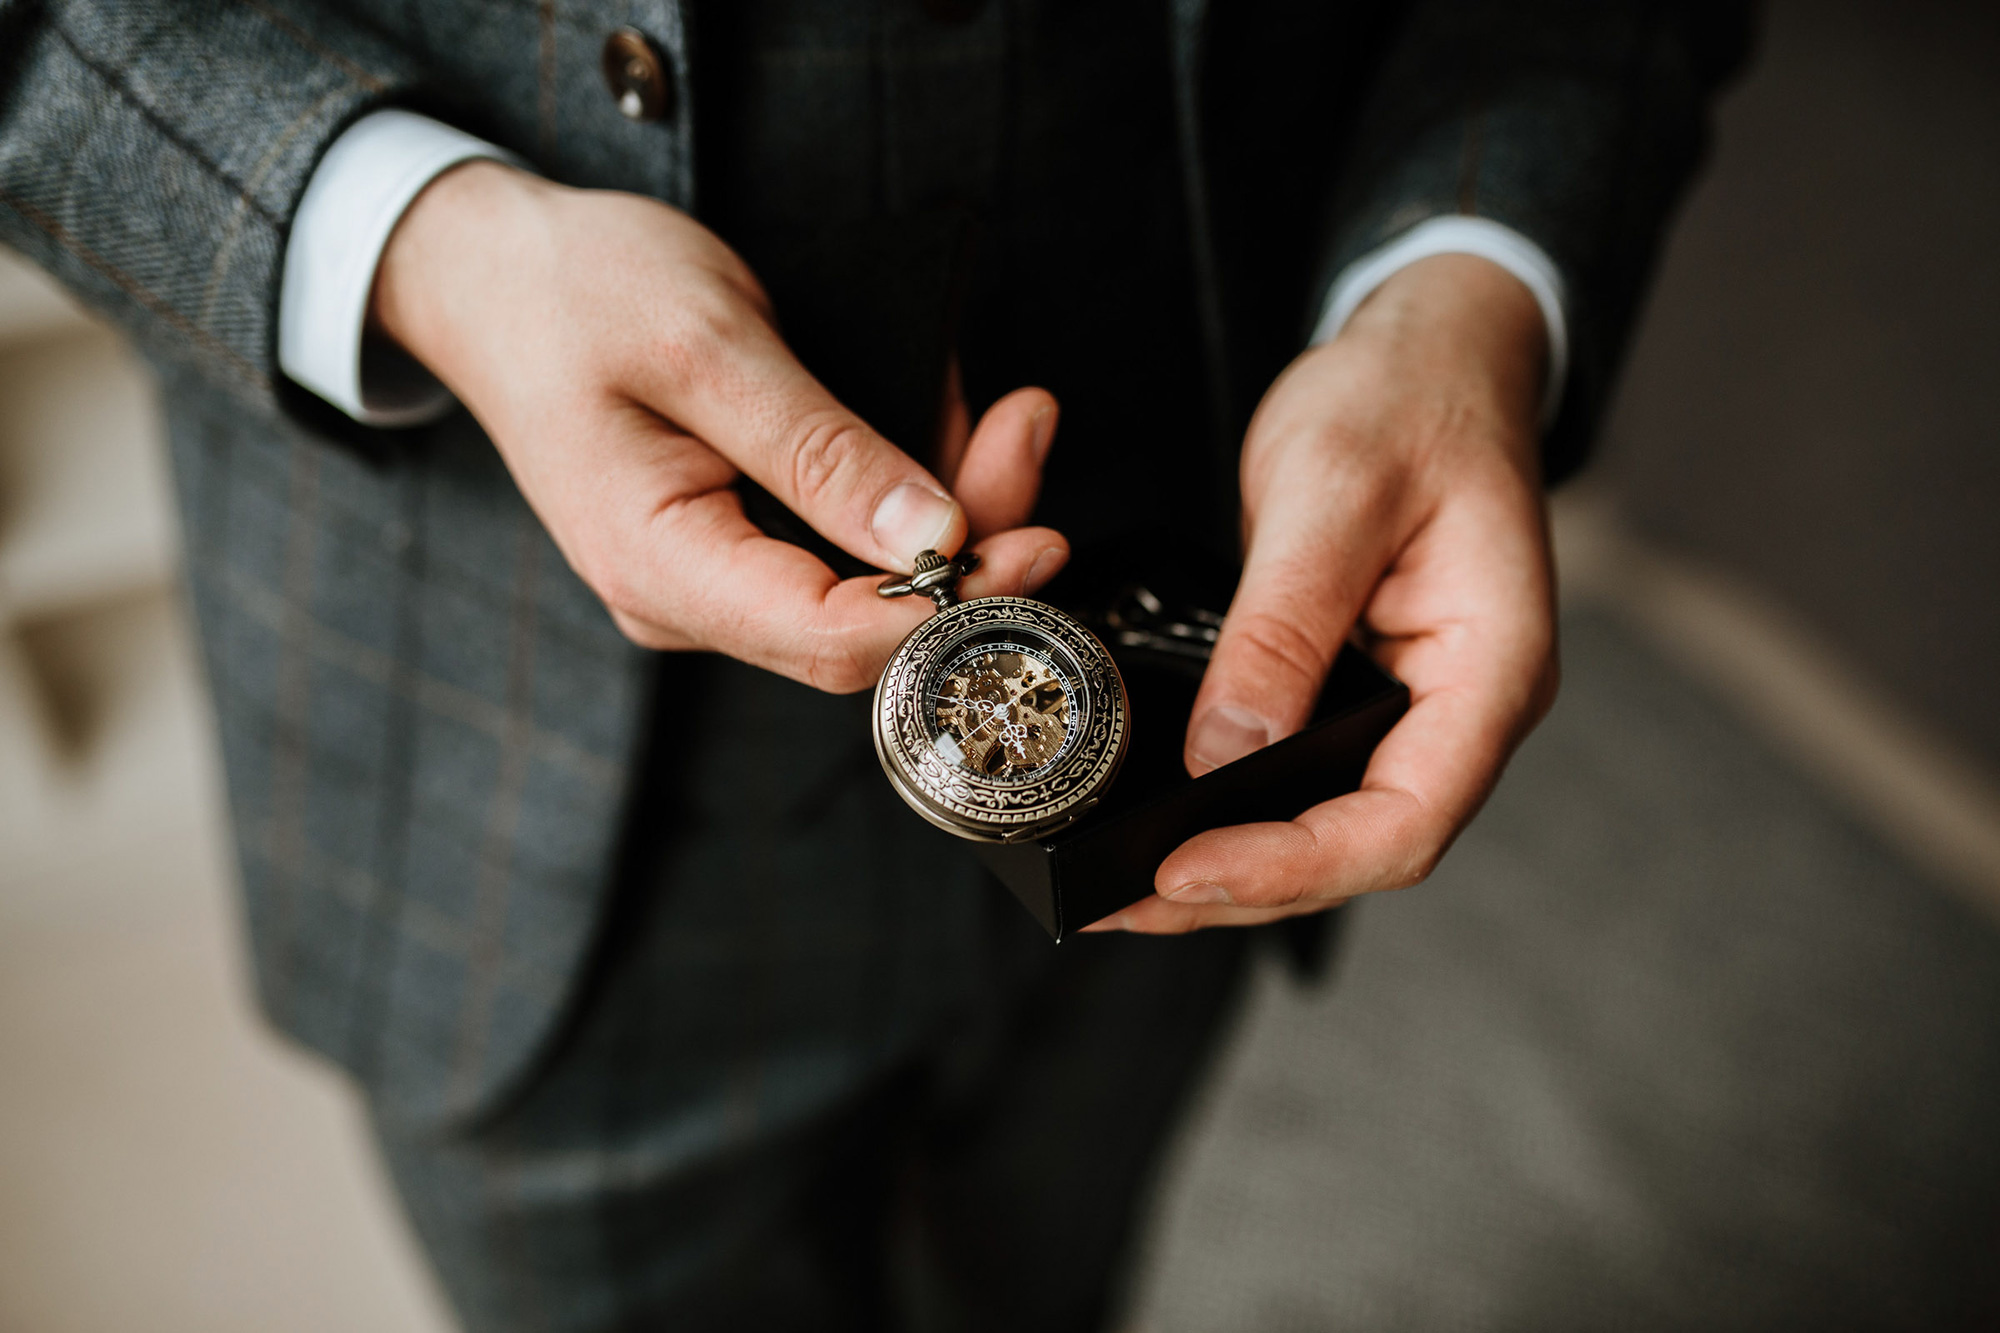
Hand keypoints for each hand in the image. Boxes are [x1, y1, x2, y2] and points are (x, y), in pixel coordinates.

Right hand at [371, 161, 1066, 691]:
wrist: (491, 274)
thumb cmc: (575, 293)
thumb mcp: (707, 347)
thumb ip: (819, 449)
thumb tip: (932, 533)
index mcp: (662, 566)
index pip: (835, 641)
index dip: (950, 606)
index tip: (1036, 540)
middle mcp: (690, 597)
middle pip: (869, 620)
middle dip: (972, 540)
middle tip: (1027, 430)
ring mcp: (713, 577)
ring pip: (869, 583)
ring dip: (953, 505)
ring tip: (1003, 413)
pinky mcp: (736, 543)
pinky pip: (845, 544)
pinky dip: (909, 488)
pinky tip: (945, 418)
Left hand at [1091, 253, 1558, 932]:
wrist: (1431, 356)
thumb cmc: (1405, 399)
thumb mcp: (1334, 492)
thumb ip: (1285, 627)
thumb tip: (1226, 753)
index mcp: (1492, 670)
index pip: (1403, 820)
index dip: (1292, 865)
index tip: (1184, 870)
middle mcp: (1465, 711)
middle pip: (1361, 848)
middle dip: (1244, 887)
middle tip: (1123, 900)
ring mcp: (1418, 710)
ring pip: (1331, 829)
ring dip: (1234, 869)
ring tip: (1126, 888)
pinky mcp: (1367, 697)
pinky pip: (1307, 781)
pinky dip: (1237, 813)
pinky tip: (1166, 823)